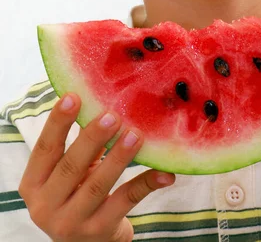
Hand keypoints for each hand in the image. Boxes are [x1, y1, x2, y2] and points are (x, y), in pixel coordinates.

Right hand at [18, 94, 174, 241]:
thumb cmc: (75, 194)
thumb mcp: (69, 172)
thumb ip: (79, 144)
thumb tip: (101, 100)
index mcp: (34, 184)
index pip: (45, 149)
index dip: (58, 122)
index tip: (74, 96)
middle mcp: (46, 206)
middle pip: (71, 167)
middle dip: (93, 138)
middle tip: (112, 115)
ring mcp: (72, 222)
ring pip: (99, 185)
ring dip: (119, 157)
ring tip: (136, 135)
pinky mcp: (100, 232)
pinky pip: (126, 201)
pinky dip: (146, 184)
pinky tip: (164, 172)